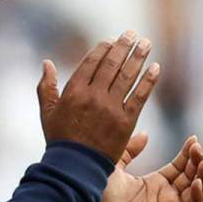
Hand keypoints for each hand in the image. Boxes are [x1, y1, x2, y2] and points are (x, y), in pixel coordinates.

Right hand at [37, 30, 159, 161]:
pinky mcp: (126, 121)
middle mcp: (94, 96)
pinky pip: (140, 96)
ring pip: (127, 76)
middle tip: (132, 34)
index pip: (92, 62)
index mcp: (74, 92)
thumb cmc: (60, 140)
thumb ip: (46, 86)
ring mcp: (111, 108)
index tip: (112, 39)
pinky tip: (156, 68)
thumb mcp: (47, 112)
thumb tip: (47, 62)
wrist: (76, 167)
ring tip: (146, 43)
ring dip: (138, 57)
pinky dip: (149, 81)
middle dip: (123, 46)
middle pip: (112, 65)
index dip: (104, 48)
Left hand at [90, 133, 202, 201]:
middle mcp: (164, 198)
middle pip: (190, 178)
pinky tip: (196, 183)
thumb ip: (130, 150)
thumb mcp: (117, 165)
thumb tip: (146, 134)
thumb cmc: (99, 193)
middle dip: (197, 163)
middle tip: (198, 148)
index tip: (194, 139)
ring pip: (195, 195)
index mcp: (155, 184)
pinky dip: (196, 198)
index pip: (179, 167)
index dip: (188, 154)